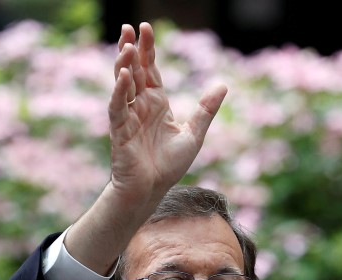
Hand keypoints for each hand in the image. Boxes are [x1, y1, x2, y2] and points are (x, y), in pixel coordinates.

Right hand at [107, 22, 227, 208]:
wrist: (153, 190)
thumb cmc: (169, 166)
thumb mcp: (194, 135)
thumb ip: (206, 110)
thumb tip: (223, 84)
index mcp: (156, 103)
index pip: (150, 70)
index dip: (148, 50)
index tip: (146, 28)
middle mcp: (140, 106)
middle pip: (134, 71)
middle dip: (131, 49)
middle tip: (129, 28)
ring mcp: (128, 117)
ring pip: (123, 85)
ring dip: (123, 65)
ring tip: (127, 46)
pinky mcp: (120, 131)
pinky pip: (118, 107)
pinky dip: (120, 92)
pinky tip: (124, 76)